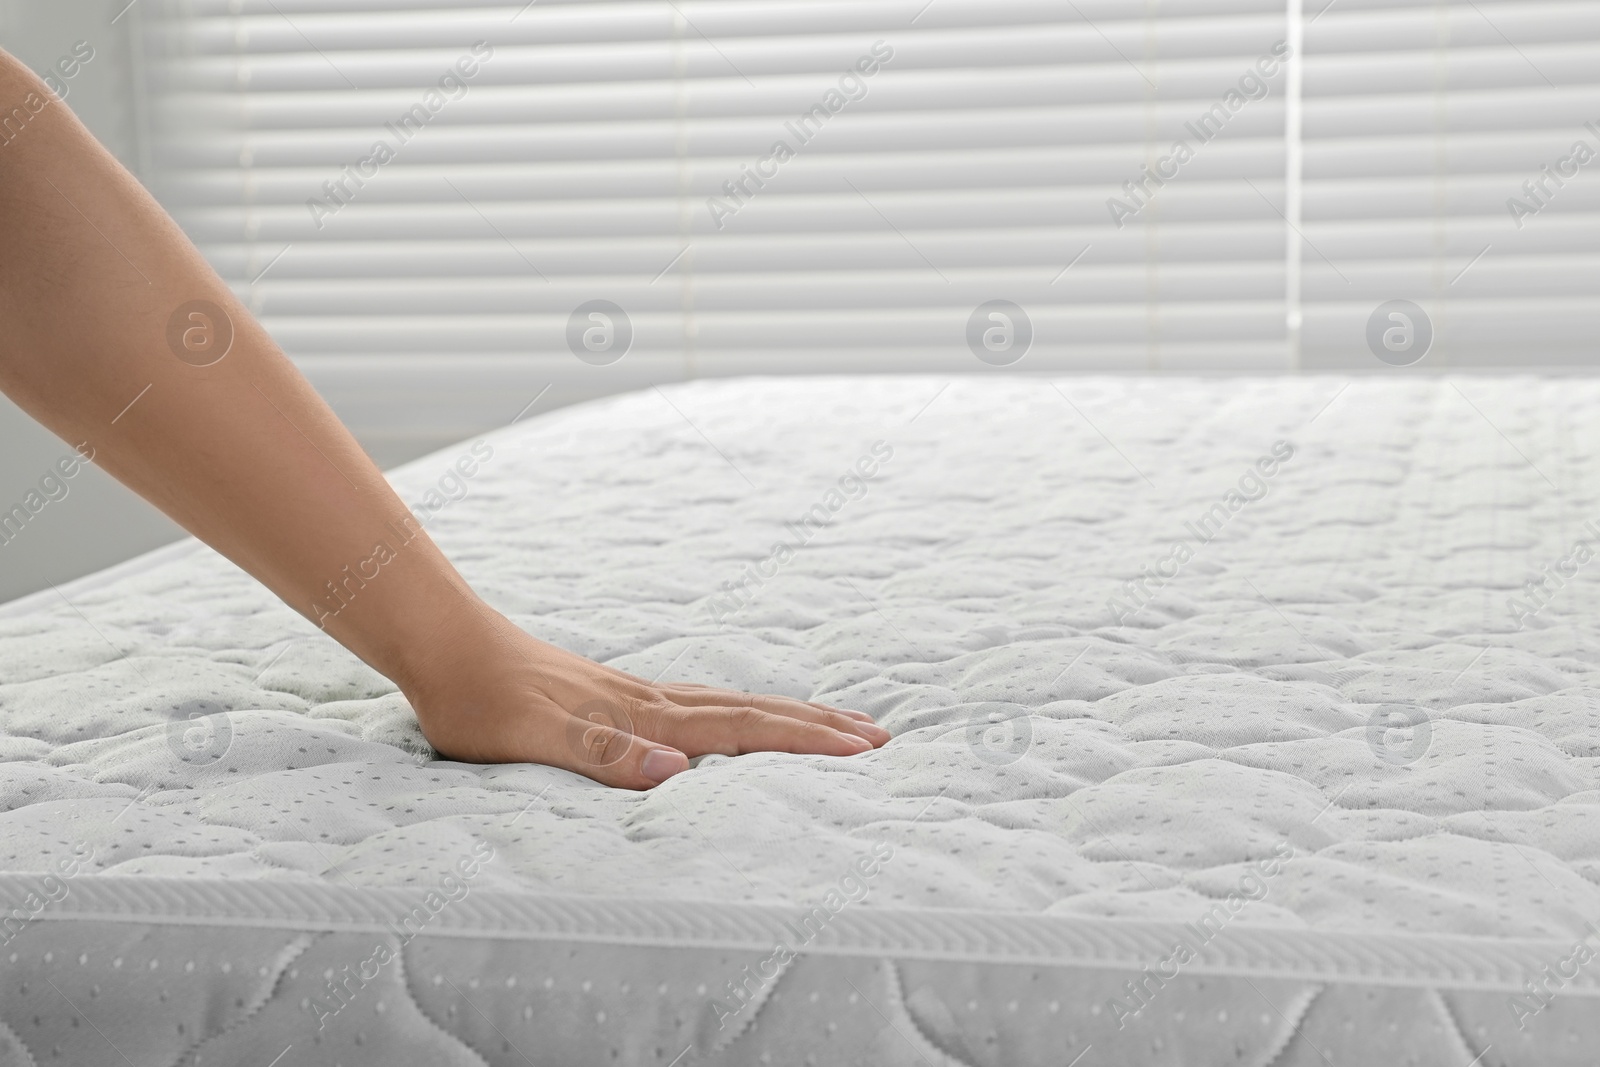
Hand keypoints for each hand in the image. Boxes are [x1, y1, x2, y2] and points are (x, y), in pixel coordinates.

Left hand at [399, 595, 890, 788]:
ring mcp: (634, 694)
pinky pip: (699, 706)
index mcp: (641, 716)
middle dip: (815, 725)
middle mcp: (648, 701)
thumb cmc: (479, 698)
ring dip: (785, 715)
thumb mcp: (532, 737)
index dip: (802, 741)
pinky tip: (736, 719)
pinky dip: (739, 713)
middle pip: (750, 711)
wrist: (443, 644)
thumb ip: (602, 753)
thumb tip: (676, 769)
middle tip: (878, 734)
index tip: (861, 748)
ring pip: (729, 704)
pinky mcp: (614, 697)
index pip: (739, 729)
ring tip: (832, 721)